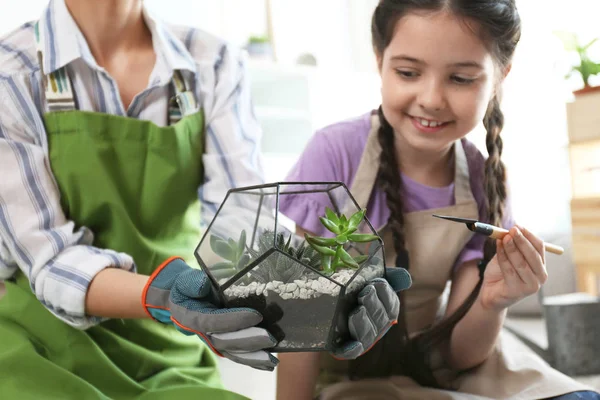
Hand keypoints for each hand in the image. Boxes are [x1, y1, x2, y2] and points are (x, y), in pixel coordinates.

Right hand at [142, 257, 278, 370]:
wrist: (183, 299)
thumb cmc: (187, 287)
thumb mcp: (186, 280)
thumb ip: (192, 282)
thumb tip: (202, 285)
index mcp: (194, 317)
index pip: (215, 321)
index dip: (234, 320)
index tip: (256, 315)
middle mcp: (204, 333)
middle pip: (227, 341)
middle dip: (249, 340)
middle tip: (271, 338)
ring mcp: (214, 341)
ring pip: (233, 353)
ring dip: (253, 357)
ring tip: (273, 360)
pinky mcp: (223, 344)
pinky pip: (237, 355)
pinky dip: (252, 361)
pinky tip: (268, 365)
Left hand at [331, 267, 410, 359]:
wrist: (322, 297)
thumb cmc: (350, 286)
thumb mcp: (367, 276)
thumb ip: (387, 276)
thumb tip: (405, 278)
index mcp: (383, 311)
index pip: (391, 306)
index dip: (387, 295)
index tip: (378, 282)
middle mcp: (374, 326)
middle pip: (380, 320)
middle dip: (374, 305)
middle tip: (365, 292)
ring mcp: (359, 338)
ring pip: (367, 335)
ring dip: (364, 323)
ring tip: (357, 310)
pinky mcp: (342, 347)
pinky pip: (350, 352)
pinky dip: (352, 349)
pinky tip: (354, 344)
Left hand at [480, 225, 547, 311]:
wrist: (490, 294)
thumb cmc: (500, 274)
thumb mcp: (507, 256)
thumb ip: (511, 244)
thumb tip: (511, 228)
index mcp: (541, 266)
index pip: (539, 248)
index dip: (529, 235)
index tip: (518, 226)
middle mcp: (540, 277)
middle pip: (533, 255)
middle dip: (522, 240)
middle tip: (512, 229)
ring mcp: (531, 286)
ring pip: (520, 262)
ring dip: (511, 248)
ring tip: (502, 237)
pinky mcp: (517, 291)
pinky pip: (509, 270)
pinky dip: (502, 257)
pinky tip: (498, 246)